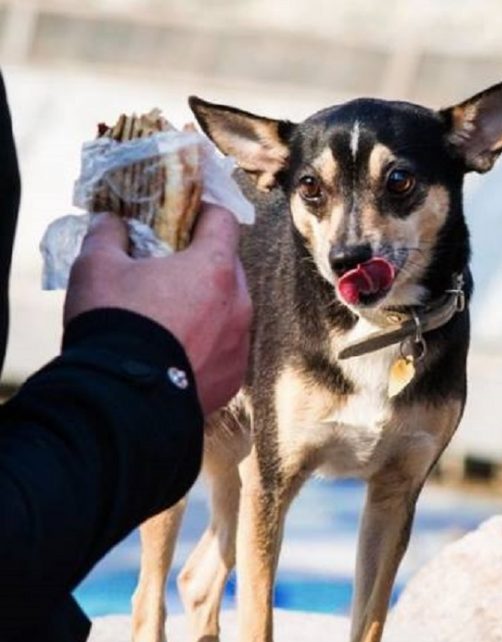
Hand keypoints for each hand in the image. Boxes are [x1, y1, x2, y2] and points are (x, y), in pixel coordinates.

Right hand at [64, 205, 251, 414]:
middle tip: (170, 271)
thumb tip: (112, 223)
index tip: (186, 218)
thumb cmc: (113, 325)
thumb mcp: (96, 267)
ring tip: (172, 317)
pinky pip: (226, 349)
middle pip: (229, 268)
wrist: (121, 401)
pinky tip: (178, 353)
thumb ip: (108, 235)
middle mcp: (238, 304)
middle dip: (203, 263)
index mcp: (213, 268)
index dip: (204, 214)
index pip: (224, 221)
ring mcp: (239, 344)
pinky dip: (208, 345)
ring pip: (230, 310)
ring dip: (208, 306)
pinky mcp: (233, 377)